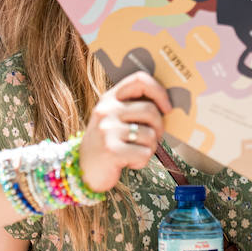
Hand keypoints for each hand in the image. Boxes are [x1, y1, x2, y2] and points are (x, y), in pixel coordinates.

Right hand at [79, 71, 169, 191]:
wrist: (82, 170)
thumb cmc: (108, 143)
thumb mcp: (115, 119)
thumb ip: (134, 108)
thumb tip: (169, 106)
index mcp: (109, 98)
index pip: (139, 80)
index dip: (159, 91)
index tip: (167, 108)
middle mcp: (106, 110)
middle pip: (150, 110)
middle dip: (159, 128)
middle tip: (151, 139)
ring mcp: (107, 130)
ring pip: (150, 135)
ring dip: (150, 148)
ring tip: (134, 152)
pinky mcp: (111, 150)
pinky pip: (144, 153)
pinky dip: (142, 161)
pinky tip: (128, 162)